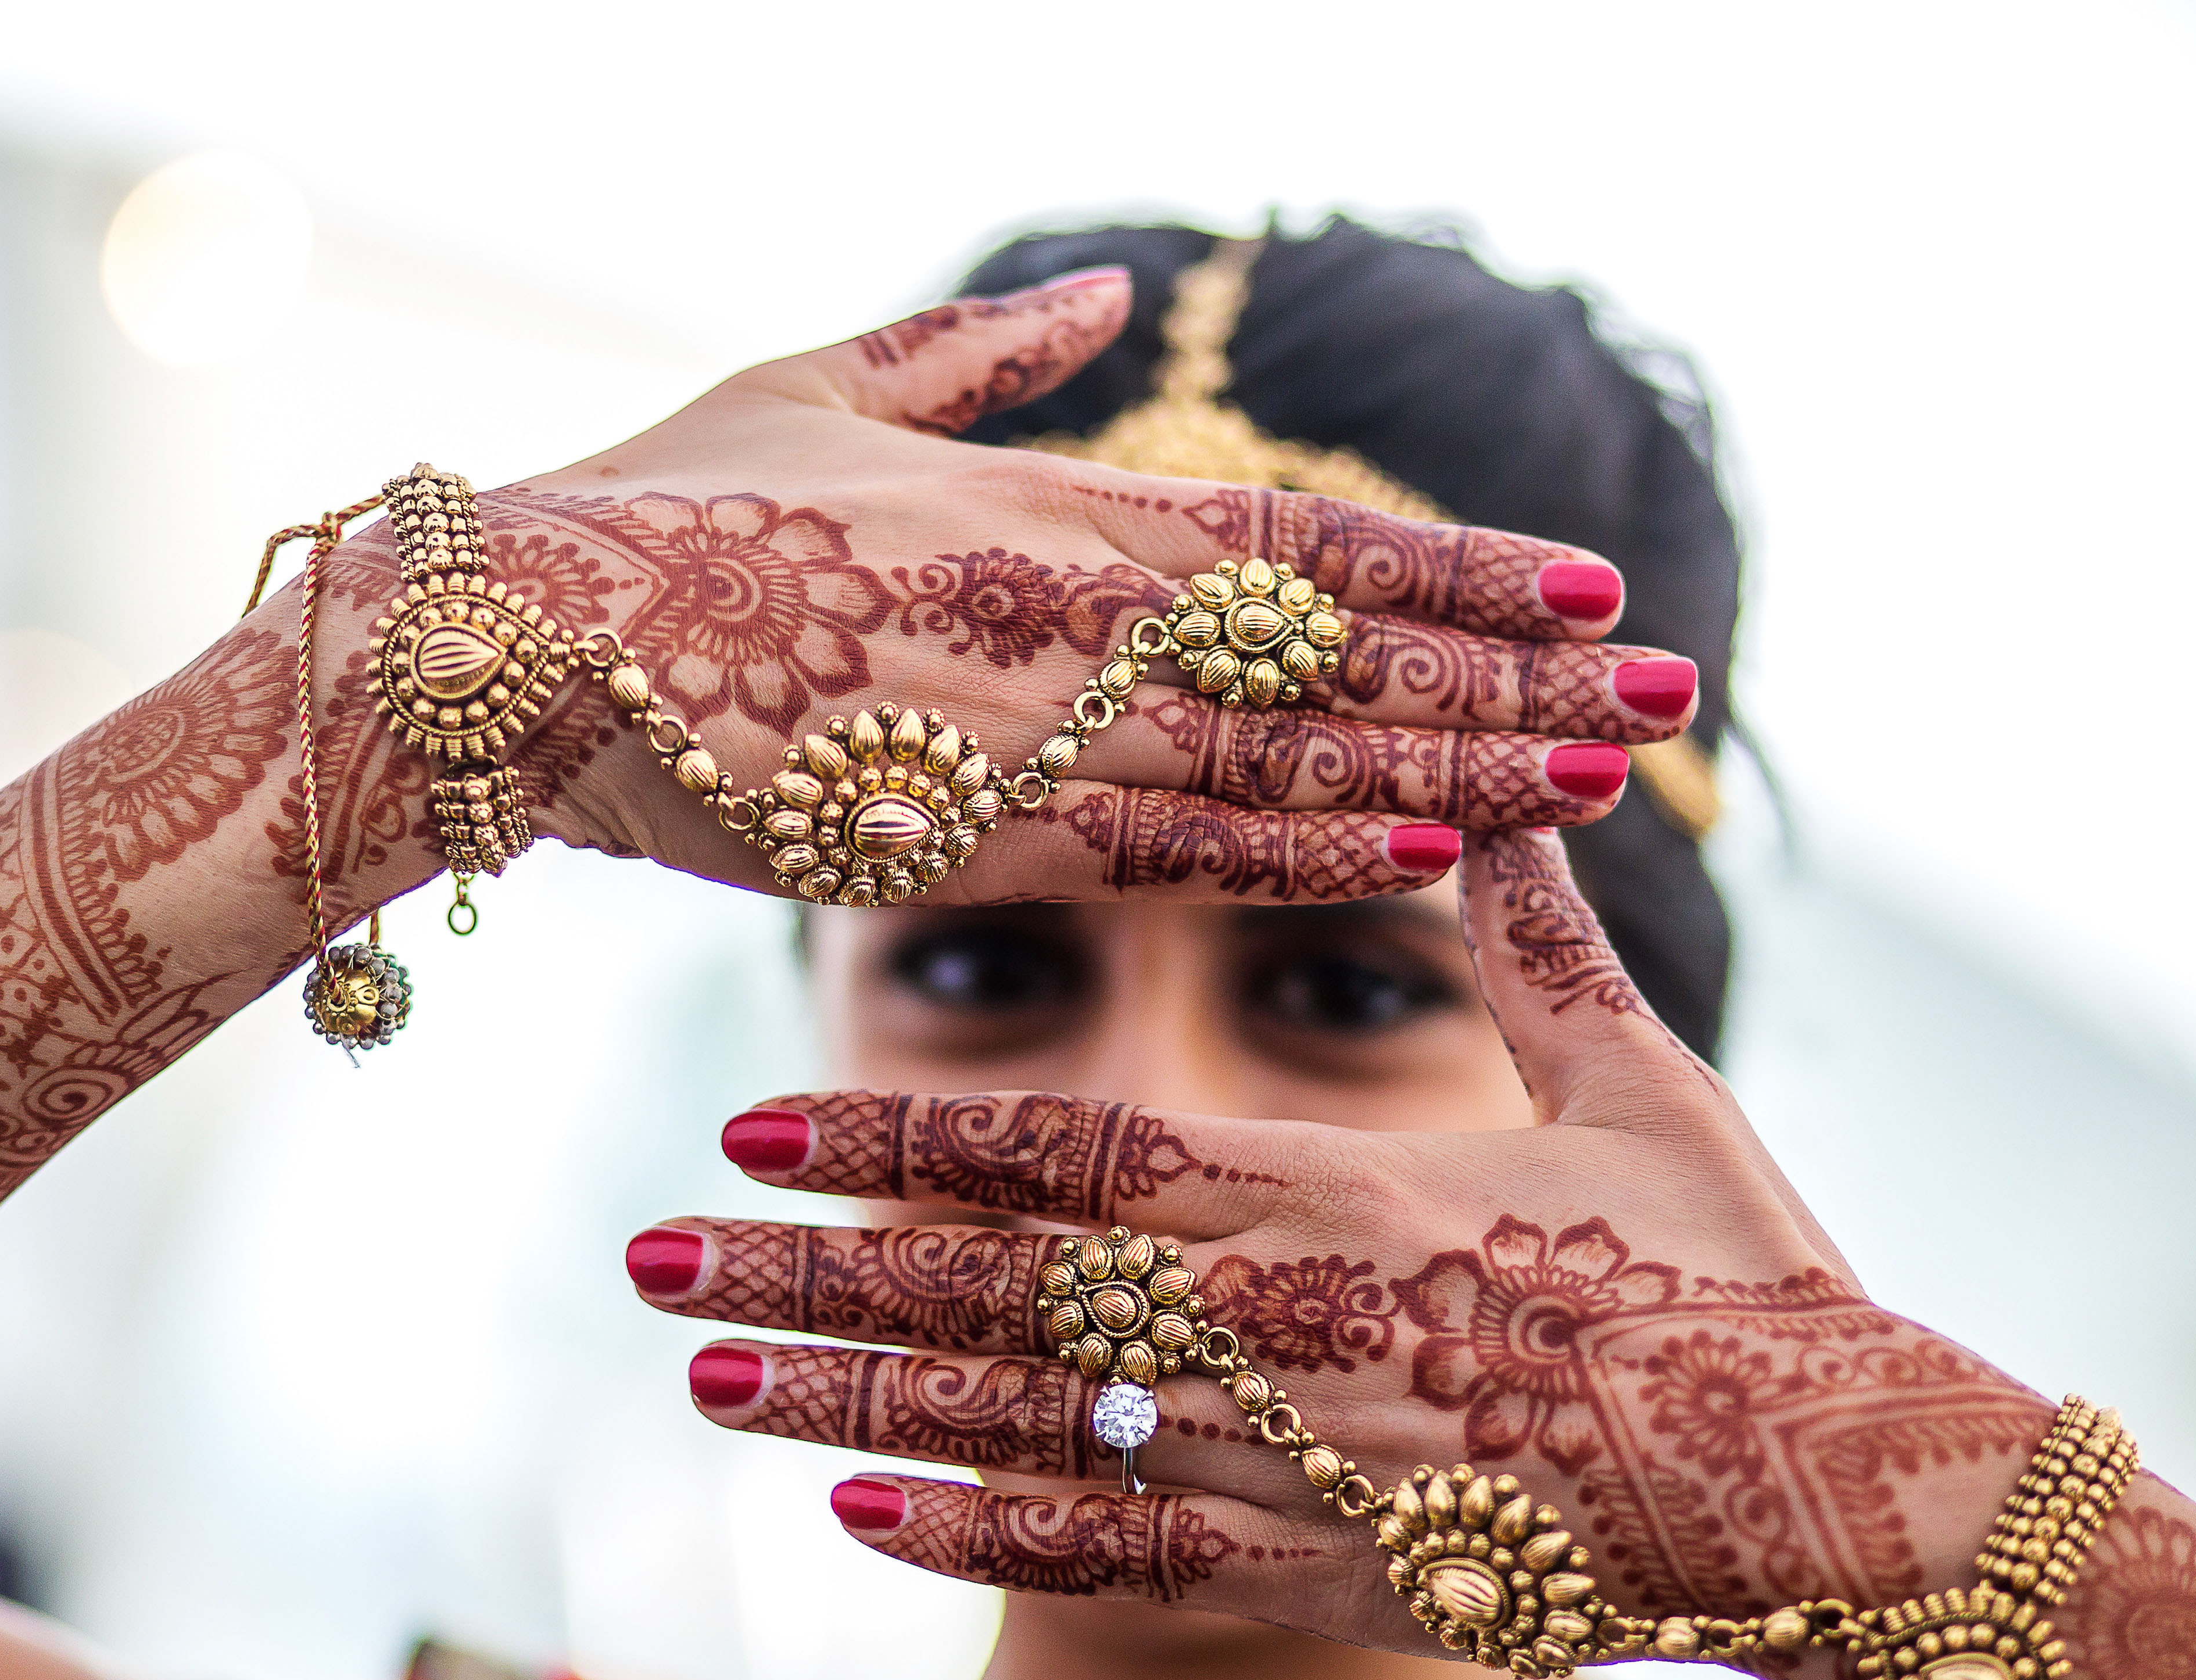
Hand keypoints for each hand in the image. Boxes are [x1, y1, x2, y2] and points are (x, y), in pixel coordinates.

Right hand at [316, 270, 1700, 906]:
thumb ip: (980, 355)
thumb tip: (1103, 303)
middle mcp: (1075, 622)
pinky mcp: (975, 843)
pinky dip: (1317, 857)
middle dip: (1516, 676)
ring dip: (1460, 769)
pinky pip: (1183, 857)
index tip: (1593, 589)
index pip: (1307, 543)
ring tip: (1606, 778)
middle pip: (1340, 656)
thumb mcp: (826, 383)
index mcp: (1049, 509)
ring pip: (1293, 762)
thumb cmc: (664, 505)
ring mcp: (1036, 738)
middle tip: (1674, 690)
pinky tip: (1435, 860)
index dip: (1460, 568)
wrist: (521, 645)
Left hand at [635, 824, 2010, 1647]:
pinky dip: (976, 1544)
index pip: (1062, 1152)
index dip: (897, 1131)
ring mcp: (1283, 1466)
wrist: (1839, 1491)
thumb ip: (1534, 943)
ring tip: (700, 1374)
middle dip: (805, 1269)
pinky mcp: (1317, 1577)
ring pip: (1013, 1431)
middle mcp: (1275, 1331)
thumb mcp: (1642, 1082)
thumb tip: (1503, 786)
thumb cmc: (1745, 1268)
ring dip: (843, 1401)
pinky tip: (859, 1517)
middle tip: (643, 1255)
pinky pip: (1109, 1565)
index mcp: (1335, 1193)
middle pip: (987, 1295)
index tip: (750, 1114)